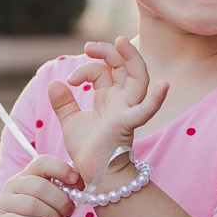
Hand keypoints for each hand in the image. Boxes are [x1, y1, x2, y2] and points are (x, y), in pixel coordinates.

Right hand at [0, 154, 82, 216]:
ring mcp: (4, 204)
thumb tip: (80, 183)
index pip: (42, 162)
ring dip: (51, 216)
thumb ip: (65, 192)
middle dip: (61, 201)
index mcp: (28, 175)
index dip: (61, 169)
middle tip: (69, 211)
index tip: (76, 181)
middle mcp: (13, 185)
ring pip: (31, 205)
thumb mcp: (55, 203)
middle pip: (39, 186)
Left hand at [48, 36, 169, 183]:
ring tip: (121, 42)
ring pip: (138, 79)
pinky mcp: (127, 124)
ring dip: (132, 59)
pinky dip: (156, 99)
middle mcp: (120, 100)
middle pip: (123, 67)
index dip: (86, 69)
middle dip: (109, 52)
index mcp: (108, 98)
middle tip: (89, 46)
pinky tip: (164, 86)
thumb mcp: (71, 122)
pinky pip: (145, 111)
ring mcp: (127, 110)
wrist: (94, 174)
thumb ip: (63, 103)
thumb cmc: (88, 150)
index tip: (70, 81)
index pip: (102, 71)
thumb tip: (53, 83)